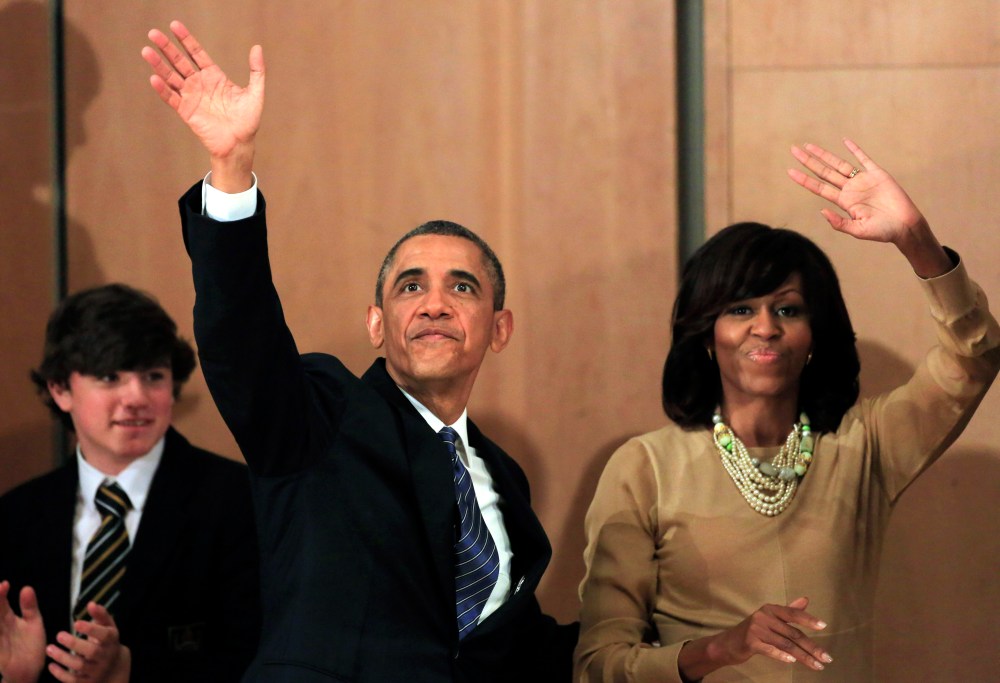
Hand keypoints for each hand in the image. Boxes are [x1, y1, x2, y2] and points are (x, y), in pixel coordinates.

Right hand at [0, 580, 45, 682]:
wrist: (29, 669)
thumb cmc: (30, 644)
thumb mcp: (33, 622)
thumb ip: (29, 607)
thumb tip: (26, 588)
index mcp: (8, 618)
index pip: (1, 603)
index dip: (1, 593)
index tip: (4, 584)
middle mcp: (0, 627)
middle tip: (0, 588)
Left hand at [46, 603, 129, 682]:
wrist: (114, 668)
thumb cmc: (106, 642)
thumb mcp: (108, 627)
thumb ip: (100, 615)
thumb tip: (91, 603)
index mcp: (111, 641)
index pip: (104, 635)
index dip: (91, 629)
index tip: (76, 623)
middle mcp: (105, 657)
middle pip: (91, 652)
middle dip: (75, 644)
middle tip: (59, 635)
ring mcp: (96, 671)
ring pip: (80, 666)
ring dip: (63, 658)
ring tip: (49, 648)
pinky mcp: (86, 682)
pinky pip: (73, 680)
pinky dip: (60, 674)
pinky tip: (51, 665)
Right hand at [142, 20, 263, 190]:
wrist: (239, 144)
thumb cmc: (247, 120)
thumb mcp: (255, 93)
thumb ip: (256, 70)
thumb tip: (257, 47)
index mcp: (214, 77)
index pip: (196, 53)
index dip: (186, 40)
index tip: (174, 26)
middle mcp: (200, 84)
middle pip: (180, 62)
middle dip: (167, 48)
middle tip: (153, 33)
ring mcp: (191, 97)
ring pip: (171, 77)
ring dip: (159, 65)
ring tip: (146, 51)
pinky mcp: (186, 111)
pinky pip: (172, 98)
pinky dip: (163, 89)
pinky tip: (154, 78)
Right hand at [678, 597, 831, 679]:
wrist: (728, 643)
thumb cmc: (754, 631)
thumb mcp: (770, 618)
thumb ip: (788, 611)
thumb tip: (806, 600)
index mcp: (770, 609)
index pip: (793, 613)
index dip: (808, 619)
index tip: (823, 626)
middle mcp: (763, 616)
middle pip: (792, 633)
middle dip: (812, 647)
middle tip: (826, 658)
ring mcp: (756, 628)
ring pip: (785, 644)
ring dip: (803, 656)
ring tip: (817, 665)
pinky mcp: (750, 642)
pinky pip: (769, 649)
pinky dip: (782, 655)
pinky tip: (792, 661)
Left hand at [788, 139, 950, 277]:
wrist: (905, 226)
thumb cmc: (882, 231)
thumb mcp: (858, 230)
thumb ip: (839, 223)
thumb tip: (822, 211)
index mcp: (844, 202)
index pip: (819, 188)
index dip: (804, 179)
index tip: (789, 171)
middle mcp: (850, 189)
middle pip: (824, 172)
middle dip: (808, 161)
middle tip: (793, 151)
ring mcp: (863, 180)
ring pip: (839, 164)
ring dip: (824, 155)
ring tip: (808, 146)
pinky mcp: (878, 174)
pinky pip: (864, 159)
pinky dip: (855, 149)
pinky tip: (844, 141)